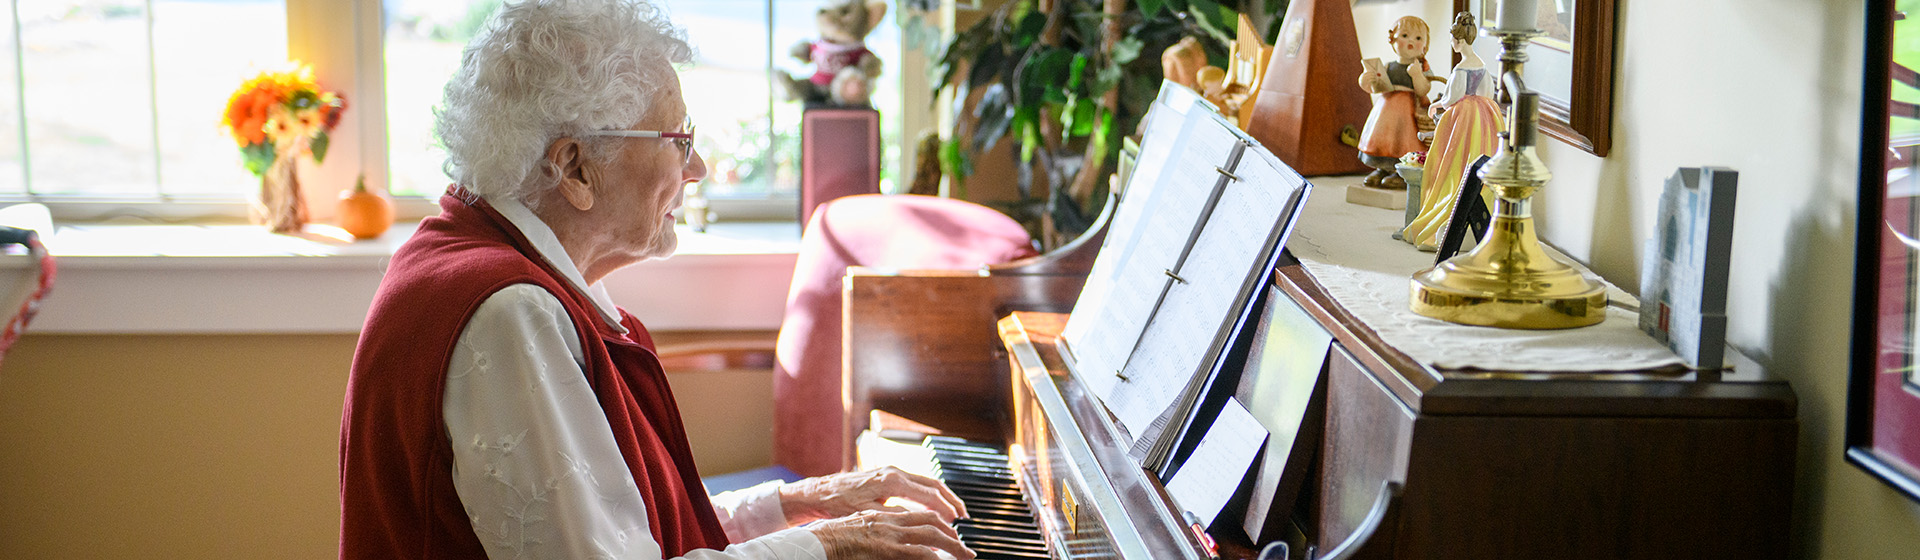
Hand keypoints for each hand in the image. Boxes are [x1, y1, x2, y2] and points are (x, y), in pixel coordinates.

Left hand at [780, 467, 967, 524]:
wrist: (818, 492)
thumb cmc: (838, 503)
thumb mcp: (867, 514)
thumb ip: (894, 515)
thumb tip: (916, 520)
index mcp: (891, 481)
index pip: (929, 494)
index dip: (945, 509)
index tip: (957, 522)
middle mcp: (893, 472)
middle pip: (933, 484)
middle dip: (951, 499)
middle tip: (964, 515)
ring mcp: (890, 471)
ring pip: (925, 481)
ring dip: (942, 495)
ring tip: (953, 510)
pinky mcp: (885, 475)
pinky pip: (915, 482)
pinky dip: (928, 493)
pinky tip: (931, 504)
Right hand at [812, 510, 974, 559]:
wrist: (812, 542)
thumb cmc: (830, 538)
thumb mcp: (858, 526)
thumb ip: (879, 529)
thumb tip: (893, 541)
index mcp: (882, 513)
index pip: (919, 511)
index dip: (940, 519)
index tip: (953, 529)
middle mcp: (888, 519)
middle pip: (930, 521)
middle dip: (952, 534)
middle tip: (966, 548)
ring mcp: (887, 534)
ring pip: (929, 535)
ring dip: (950, 546)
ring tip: (964, 556)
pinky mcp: (885, 550)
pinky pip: (917, 552)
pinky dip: (933, 556)